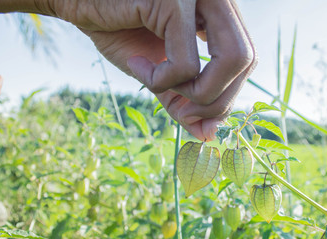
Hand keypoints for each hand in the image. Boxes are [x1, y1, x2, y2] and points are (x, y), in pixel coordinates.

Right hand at [47, 0, 255, 140]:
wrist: (78, 2)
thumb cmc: (116, 29)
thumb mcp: (157, 72)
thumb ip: (184, 100)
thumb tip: (208, 136)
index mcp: (217, 13)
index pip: (247, 60)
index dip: (226, 95)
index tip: (192, 114)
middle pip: (248, 61)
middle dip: (217, 101)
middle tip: (183, 113)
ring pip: (232, 61)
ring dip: (196, 93)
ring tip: (157, 84)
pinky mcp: (175, 1)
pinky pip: (186, 64)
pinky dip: (160, 80)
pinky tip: (135, 64)